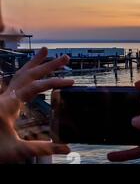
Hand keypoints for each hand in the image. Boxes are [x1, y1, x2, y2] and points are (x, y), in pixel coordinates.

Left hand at [0, 47, 73, 162]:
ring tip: (45, 51)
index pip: (35, 87)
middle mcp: (3, 98)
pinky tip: (29, 75)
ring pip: (18, 76)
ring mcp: (1, 100)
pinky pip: (14, 84)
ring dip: (33, 64)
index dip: (55, 83)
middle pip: (28, 75)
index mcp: (7, 105)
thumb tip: (67, 148)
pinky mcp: (1, 104)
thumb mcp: (18, 151)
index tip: (72, 82)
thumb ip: (43, 148)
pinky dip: (24, 75)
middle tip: (65, 57)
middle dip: (48, 65)